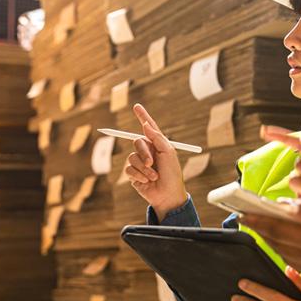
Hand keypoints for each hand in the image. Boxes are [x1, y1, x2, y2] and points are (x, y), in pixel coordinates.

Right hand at [124, 103, 187, 219]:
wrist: (168, 195)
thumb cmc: (172, 174)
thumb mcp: (168, 153)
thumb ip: (157, 138)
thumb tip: (146, 124)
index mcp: (158, 145)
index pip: (149, 128)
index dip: (143, 116)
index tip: (136, 106)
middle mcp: (148, 152)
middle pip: (137, 142)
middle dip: (144, 153)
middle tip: (152, 163)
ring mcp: (140, 163)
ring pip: (132, 157)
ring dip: (144, 168)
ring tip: (154, 176)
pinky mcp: (133, 174)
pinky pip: (129, 169)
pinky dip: (138, 175)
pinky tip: (147, 181)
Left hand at [242, 200, 300, 288]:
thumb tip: (289, 205)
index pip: (278, 229)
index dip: (258, 221)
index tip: (241, 213)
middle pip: (278, 243)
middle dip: (260, 231)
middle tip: (245, 220)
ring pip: (287, 255)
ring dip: (272, 242)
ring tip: (262, 231)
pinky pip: (299, 264)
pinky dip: (286, 253)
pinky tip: (287, 248)